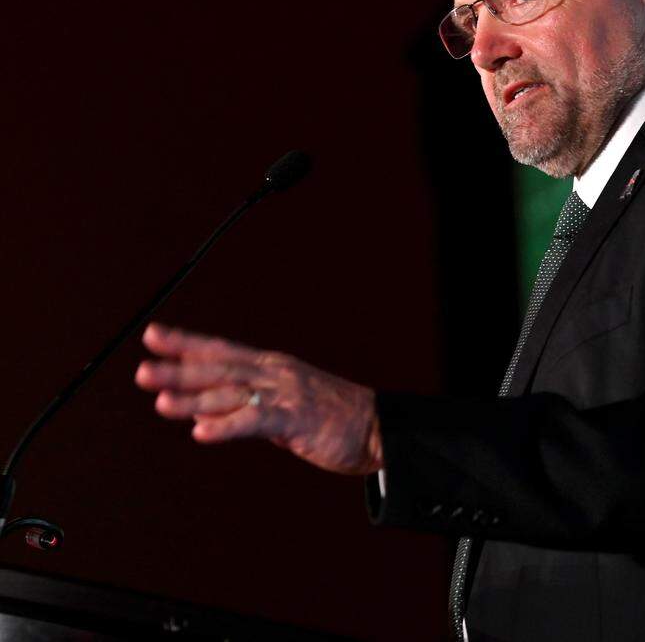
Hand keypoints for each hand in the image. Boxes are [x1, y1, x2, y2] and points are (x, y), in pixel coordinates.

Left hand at [135, 322, 383, 475]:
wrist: (377, 427)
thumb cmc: (331, 418)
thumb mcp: (283, 408)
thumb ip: (245, 407)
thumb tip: (203, 414)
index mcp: (272, 367)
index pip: (221, 350)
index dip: (186, 343)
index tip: (152, 335)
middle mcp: (275, 374)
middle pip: (219, 368)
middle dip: (178, 369)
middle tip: (141, 371)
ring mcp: (286, 394)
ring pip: (231, 394)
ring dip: (193, 398)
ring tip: (161, 402)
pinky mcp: (296, 419)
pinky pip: (256, 421)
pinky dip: (227, 426)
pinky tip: (202, 433)